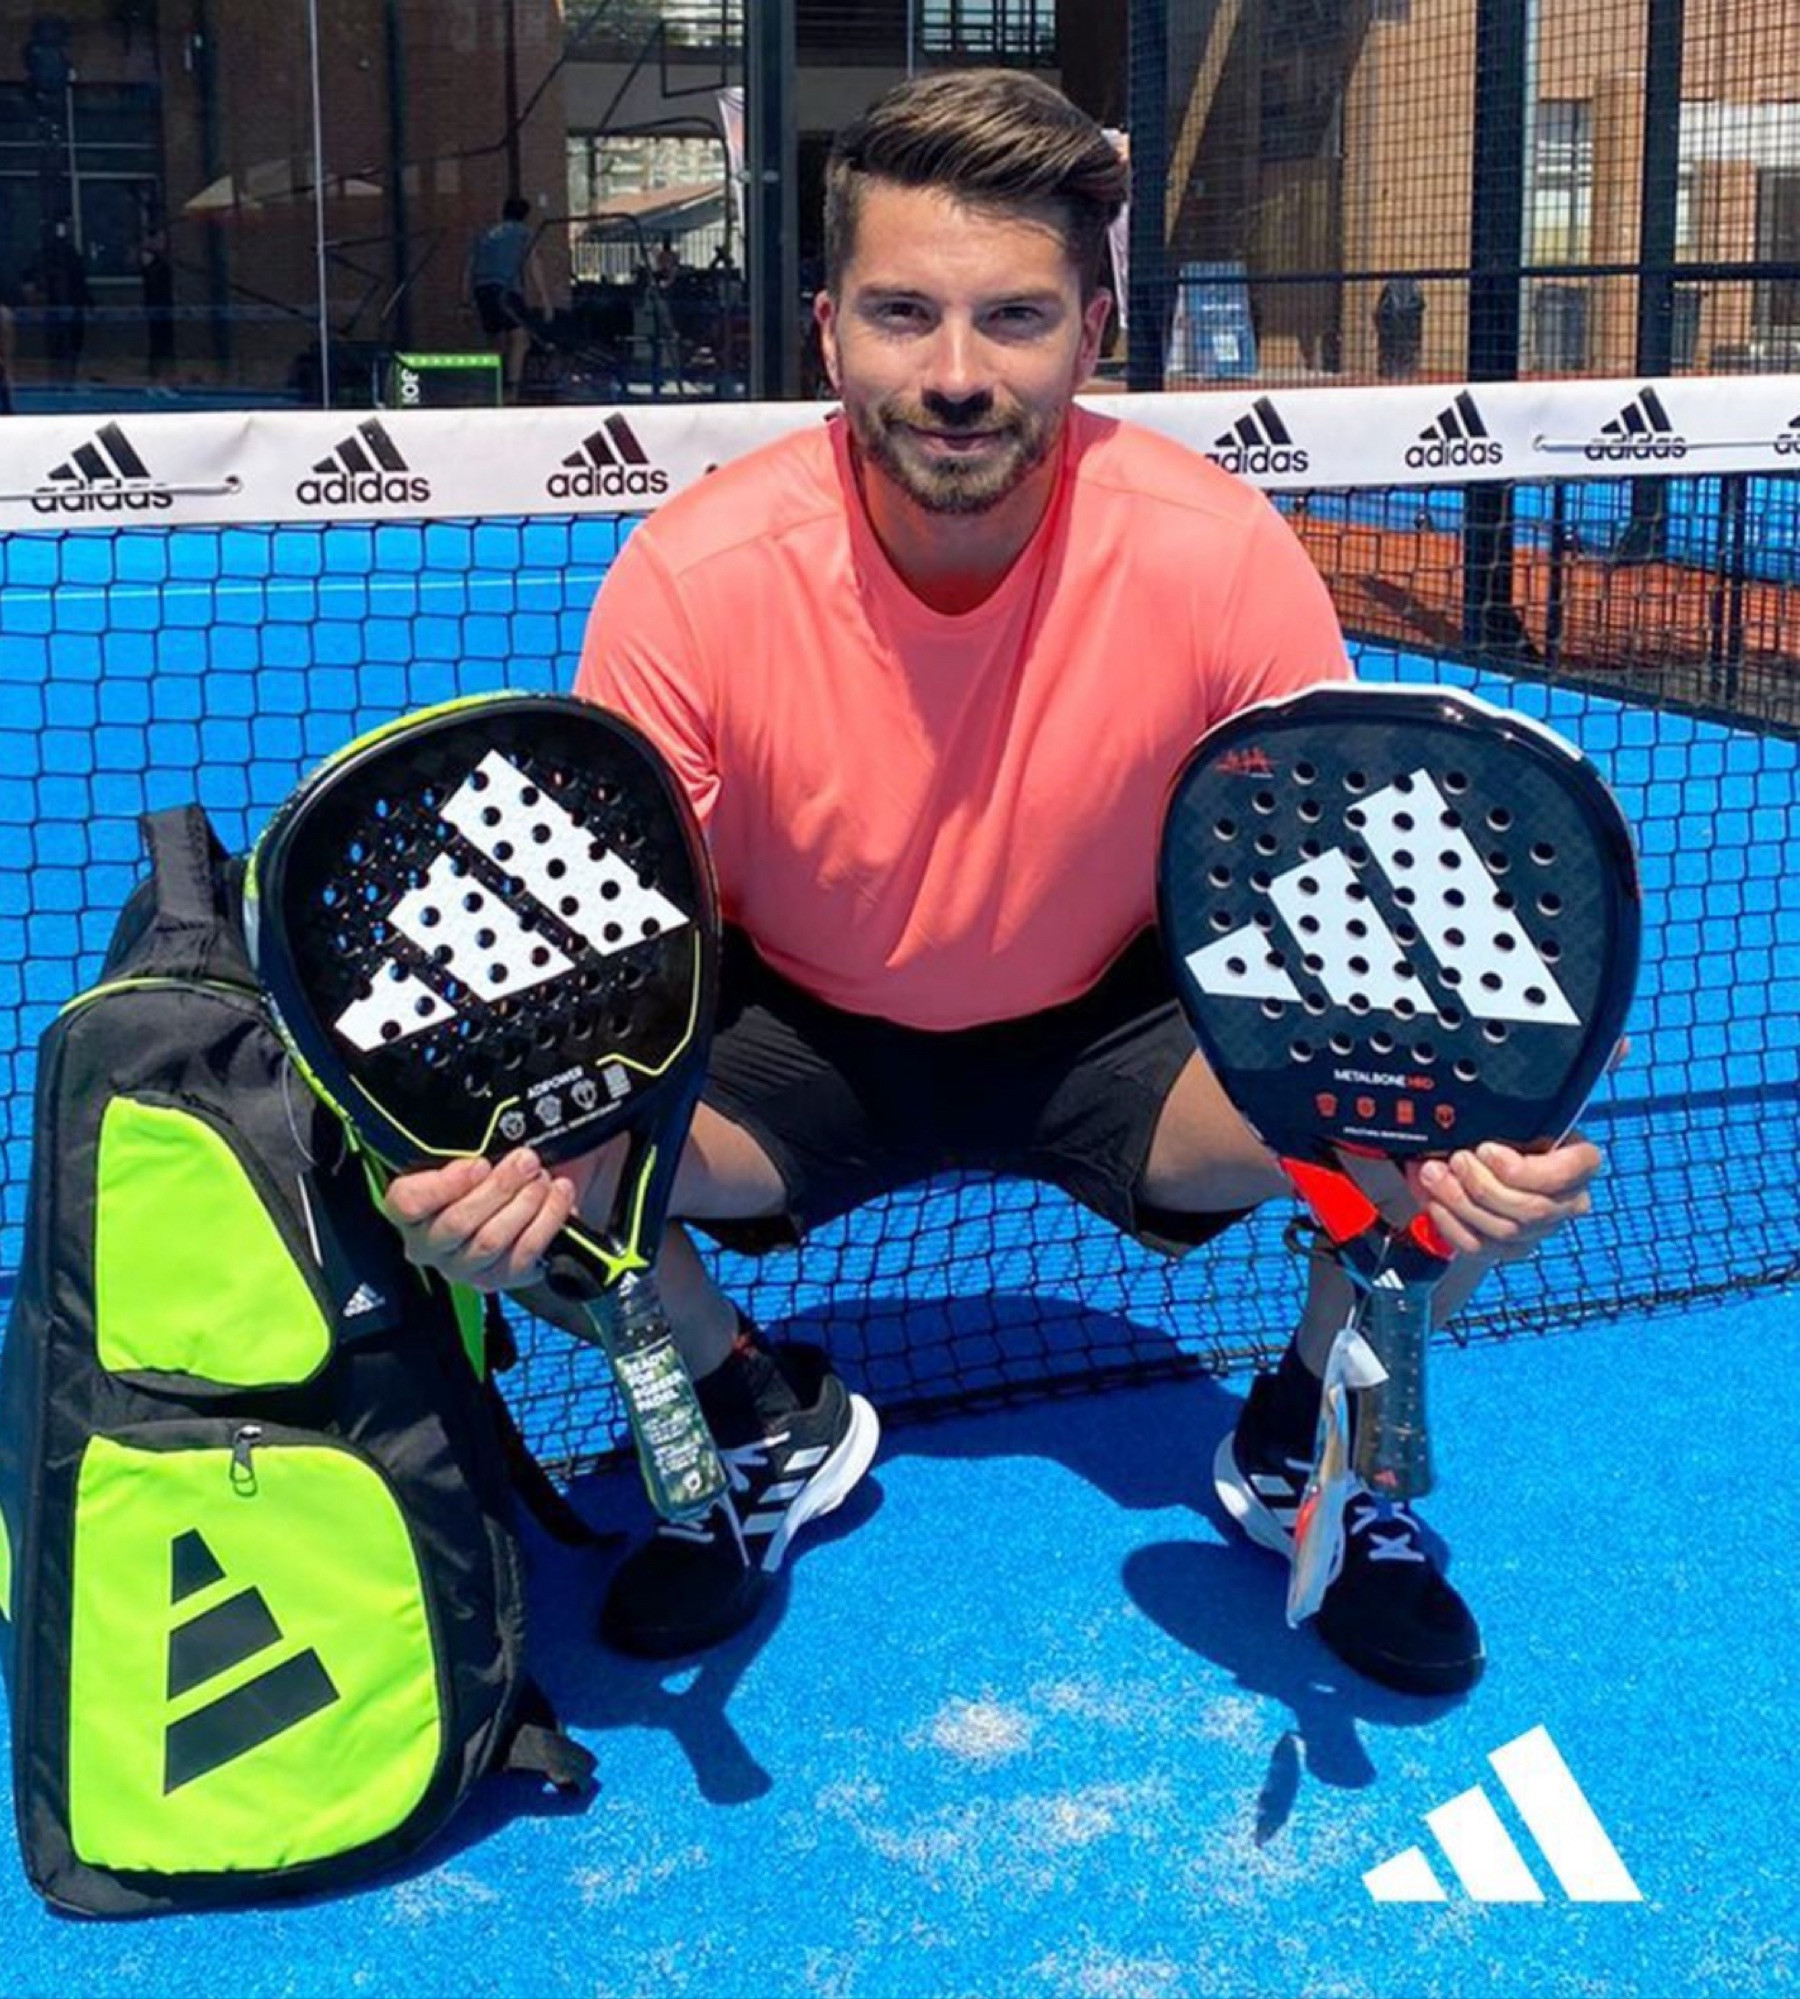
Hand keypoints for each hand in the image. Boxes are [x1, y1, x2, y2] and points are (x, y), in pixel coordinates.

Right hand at [381, 1147, 587, 1291]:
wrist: (522, 1195)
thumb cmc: (488, 1170)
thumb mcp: (471, 1149)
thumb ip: (466, 1145)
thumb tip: (490, 1137)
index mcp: (411, 1208)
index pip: (406, 1203)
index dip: (444, 1184)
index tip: (479, 1163)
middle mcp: (429, 1244)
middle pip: (457, 1223)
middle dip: (499, 1187)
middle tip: (525, 1161)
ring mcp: (463, 1266)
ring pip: (490, 1241)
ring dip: (524, 1204)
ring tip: (542, 1178)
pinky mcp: (499, 1278)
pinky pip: (523, 1254)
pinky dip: (547, 1220)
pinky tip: (558, 1195)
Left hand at [1405, 1137, 1604, 1261]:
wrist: (1487, 1159)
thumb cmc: (1505, 1133)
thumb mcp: (1512, 1117)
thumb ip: (1507, 1119)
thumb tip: (1470, 1112)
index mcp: (1579, 1162)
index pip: (1572, 1172)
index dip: (1525, 1168)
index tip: (1486, 1150)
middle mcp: (1567, 1202)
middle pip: (1533, 1208)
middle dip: (1483, 1184)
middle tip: (1456, 1160)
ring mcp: (1540, 1230)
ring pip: (1505, 1230)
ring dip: (1460, 1201)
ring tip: (1434, 1174)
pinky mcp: (1510, 1249)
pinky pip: (1480, 1246)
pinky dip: (1450, 1222)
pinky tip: (1434, 1200)